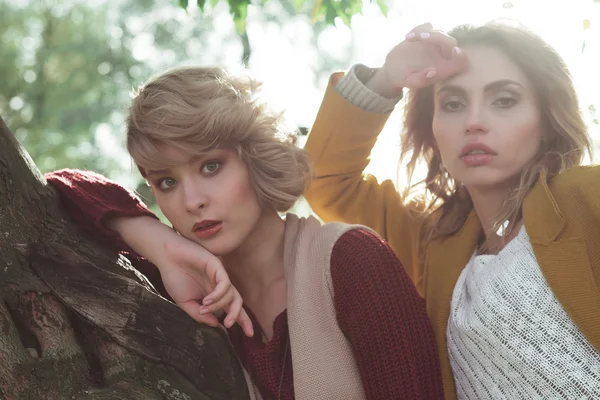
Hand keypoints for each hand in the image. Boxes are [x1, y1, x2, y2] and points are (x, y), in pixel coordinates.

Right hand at [109, 216, 253, 336]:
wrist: (166, 256)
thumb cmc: (174, 276)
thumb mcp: (185, 302)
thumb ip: (199, 315)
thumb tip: (216, 325)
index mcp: (213, 294)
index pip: (231, 308)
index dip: (242, 321)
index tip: (249, 335)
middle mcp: (219, 286)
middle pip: (238, 302)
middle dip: (240, 316)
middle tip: (230, 324)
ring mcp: (219, 276)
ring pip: (232, 295)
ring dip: (218, 306)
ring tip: (204, 308)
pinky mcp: (217, 266)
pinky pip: (225, 284)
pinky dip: (218, 295)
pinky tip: (206, 300)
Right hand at [367, 22, 467, 96]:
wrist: (393, 69)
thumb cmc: (405, 78)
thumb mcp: (411, 82)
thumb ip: (421, 80)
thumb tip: (432, 72)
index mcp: (444, 68)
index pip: (461, 61)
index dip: (461, 56)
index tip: (454, 51)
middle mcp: (443, 54)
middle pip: (451, 42)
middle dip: (439, 37)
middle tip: (422, 37)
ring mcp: (435, 43)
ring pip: (440, 32)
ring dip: (426, 32)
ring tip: (409, 38)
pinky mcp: (426, 33)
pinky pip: (428, 26)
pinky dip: (419, 29)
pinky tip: (408, 37)